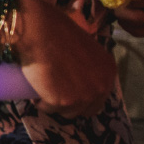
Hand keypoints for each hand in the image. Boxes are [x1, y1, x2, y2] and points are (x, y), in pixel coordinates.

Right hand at [16, 0, 118, 117]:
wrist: (38, 30)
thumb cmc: (56, 30)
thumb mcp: (83, 46)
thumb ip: (87, 61)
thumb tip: (76, 70)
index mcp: (108, 70)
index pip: (100, 95)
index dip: (83, 94)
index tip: (67, 89)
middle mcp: (102, 85)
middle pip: (88, 109)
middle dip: (72, 104)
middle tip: (54, 92)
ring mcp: (85, 96)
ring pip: (69, 113)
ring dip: (56, 105)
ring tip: (43, 89)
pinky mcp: (65, 102)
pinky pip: (50, 110)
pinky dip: (42, 104)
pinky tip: (36, 91)